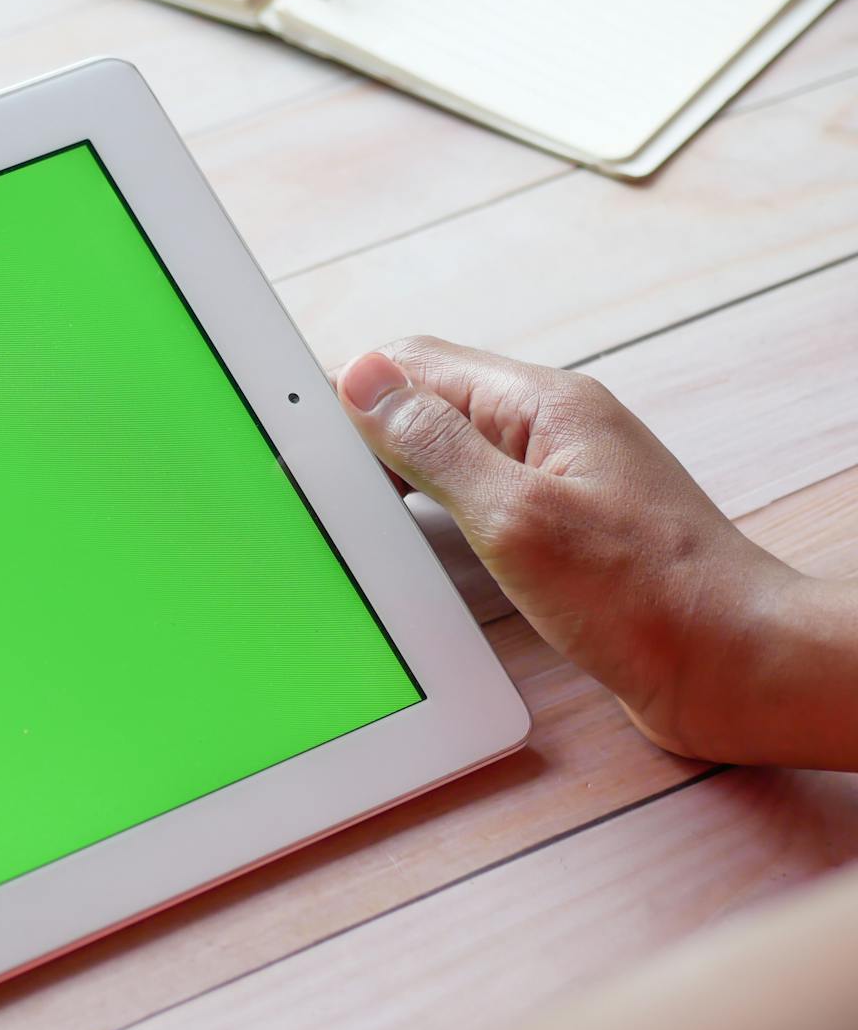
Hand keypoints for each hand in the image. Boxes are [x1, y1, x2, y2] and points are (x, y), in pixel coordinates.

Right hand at [334, 337, 810, 764]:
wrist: (737, 667)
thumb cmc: (648, 599)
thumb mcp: (516, 517)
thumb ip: (435, 446)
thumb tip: (363, 378)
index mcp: (542, 406)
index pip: (416, 363)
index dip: (348, 388)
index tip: (291, 429)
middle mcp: (550, 430)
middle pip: (429, 401)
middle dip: (363, 428)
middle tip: (305, 477)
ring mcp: (557, 478)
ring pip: (448, 450)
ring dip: (394, 471)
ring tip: (345, 509)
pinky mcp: (561, 529)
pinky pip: (475, 497)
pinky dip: (429, 510)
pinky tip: (409, 542)